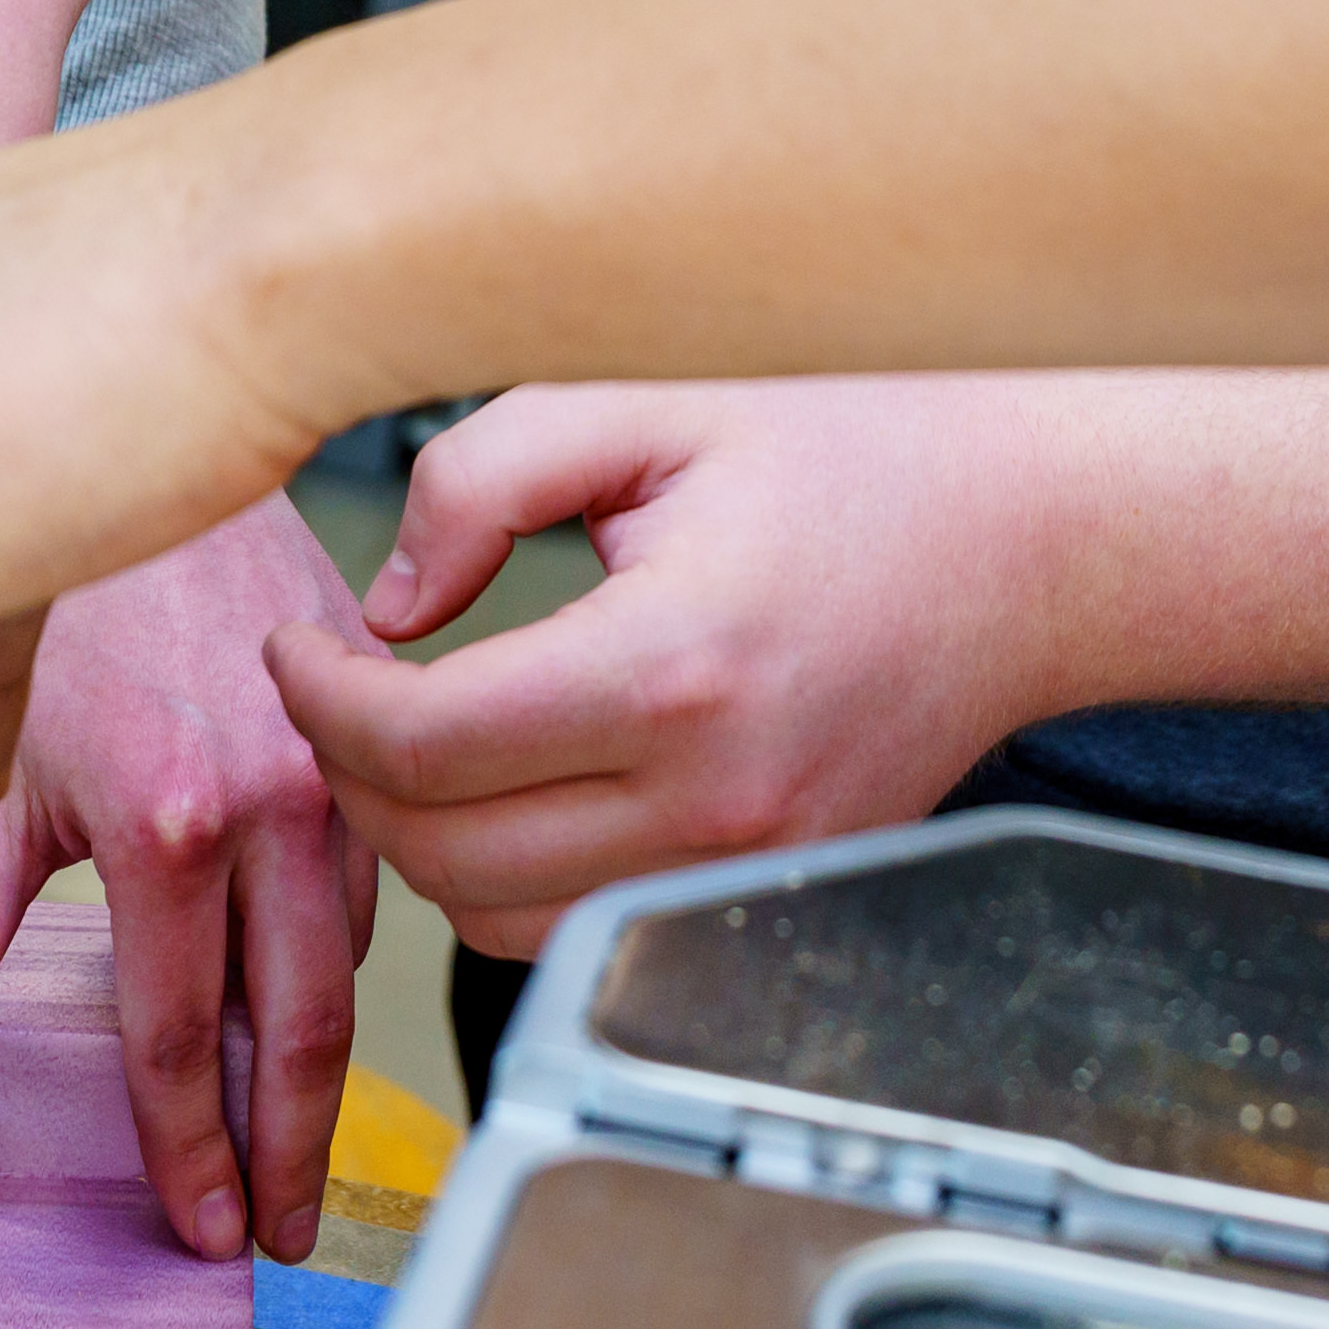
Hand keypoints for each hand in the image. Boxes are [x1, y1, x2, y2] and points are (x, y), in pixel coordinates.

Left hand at [0, 506, 378, 1259]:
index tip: (205, 1231)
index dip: (191, 1155)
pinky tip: (315, 1005)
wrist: (142, 429)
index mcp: (165, 821)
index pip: (181, 1039)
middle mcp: (273, 801)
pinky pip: (378, 880)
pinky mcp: (377, 736)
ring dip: (323, 1063)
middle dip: (294, 1156)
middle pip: (300, 1032)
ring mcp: (340, 766)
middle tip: (281, 1238)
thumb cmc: (52, 601)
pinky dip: (348, 956)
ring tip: (297, 1148)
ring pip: (349, 959)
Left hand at [265, 384, 1107, 957]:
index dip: (318, 703)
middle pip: (441, 860)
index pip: (422, 746)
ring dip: (425, 845)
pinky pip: (589, 930)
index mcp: (673, 665)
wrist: (1032, 535)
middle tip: (335, 690)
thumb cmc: (850, 442)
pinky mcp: (774, 891)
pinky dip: (517, 879)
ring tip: (414, 739)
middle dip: (351, 778)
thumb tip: (387, 604)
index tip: (296, 646)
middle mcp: (718, 796)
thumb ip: (484, 478)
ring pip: (501, 926)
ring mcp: (754, 864)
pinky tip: (510, 784)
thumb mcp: (650, 398)